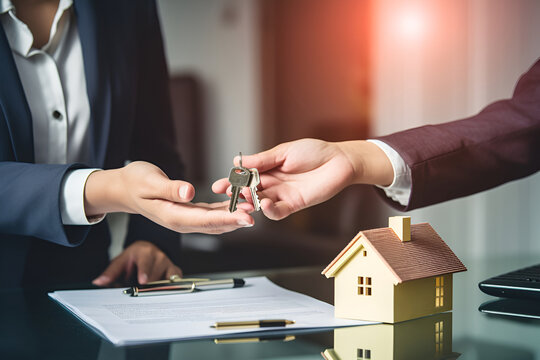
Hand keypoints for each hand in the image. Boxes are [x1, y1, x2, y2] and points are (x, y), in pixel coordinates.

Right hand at [85, 161, 253, 233]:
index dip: (228, 220)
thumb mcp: (150, 181)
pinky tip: (238, 203)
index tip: (246, 217)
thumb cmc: (134, 181)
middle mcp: (182, 221)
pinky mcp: (188, 212)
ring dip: (234, 216)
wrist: (124, 188)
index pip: (205, 221)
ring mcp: (186, 219)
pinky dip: (225, 210)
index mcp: (173, 216)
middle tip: (258, 213)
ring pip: (215, 221)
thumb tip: (189, 193)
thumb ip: (170, 189)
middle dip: (237, 220)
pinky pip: (210, 214)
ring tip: (254, 208)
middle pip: (215, 225)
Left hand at [92, 240, 181, 286]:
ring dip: (157, 288)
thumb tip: (98, 282)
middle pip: (155, 275)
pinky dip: (170, 287)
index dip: (145, 272)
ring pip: (166, 279)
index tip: (143, 281)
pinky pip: (176, 281)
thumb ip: (110, 273)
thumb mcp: (120, 262)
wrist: (147, 250)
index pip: (145, 262)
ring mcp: (168, 263)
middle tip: (141, 293)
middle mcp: (159, 256)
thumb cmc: (133, 258)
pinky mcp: (175, 271)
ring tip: (150, 292)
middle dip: (148, 286)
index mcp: (144, 251)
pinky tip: (163, 291)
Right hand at [212, 139, 392, 219]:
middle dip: (237, 195)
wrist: (339, 160)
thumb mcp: (284, 152)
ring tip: (245, 198)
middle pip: (249, 192)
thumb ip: (262, 160)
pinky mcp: (294, 204)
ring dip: (250, 203)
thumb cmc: (314, 152)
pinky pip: (277, 212)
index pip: (245, 178)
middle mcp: (273, 184)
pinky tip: (264, 204)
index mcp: (268, 169)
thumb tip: (238, 162)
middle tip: (227, 195)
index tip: (217, 186)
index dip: (231, 182)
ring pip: (260, 203)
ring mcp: (282, 195)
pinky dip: (268, 210)